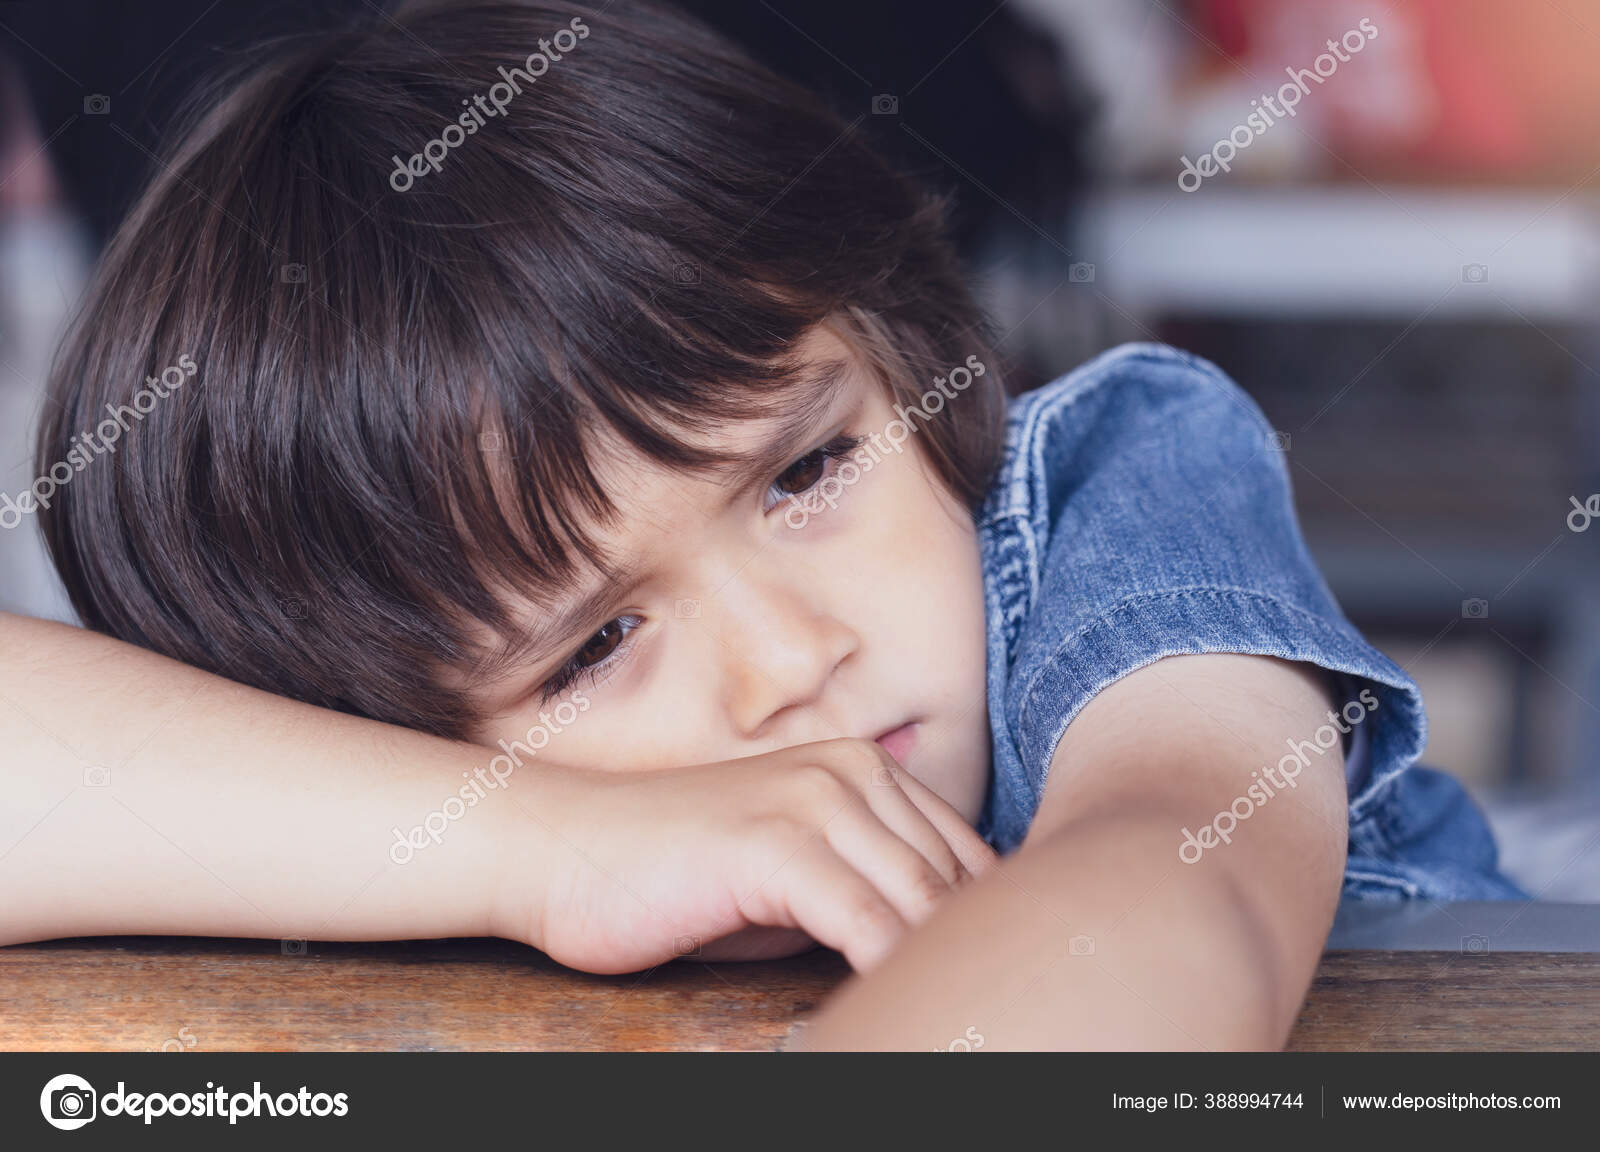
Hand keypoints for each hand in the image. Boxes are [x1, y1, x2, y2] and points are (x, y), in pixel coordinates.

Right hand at [491, 739, 995, 974]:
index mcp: (865, 771)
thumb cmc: (677, 876)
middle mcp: (853, 772)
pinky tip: (890, 1014)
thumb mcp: (793, 878)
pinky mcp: (776, 843)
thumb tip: (944, 948)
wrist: (562, 851)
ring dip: (938, 969)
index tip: (993, 985)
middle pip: (957, 883)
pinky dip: (889, 978)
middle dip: (969, 953)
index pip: (966, 860)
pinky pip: (869, 927)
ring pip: (924, 904)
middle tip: (981, 1015)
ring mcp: (815, 800)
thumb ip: (870, 893)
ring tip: (948, 1023)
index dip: (986, 928)